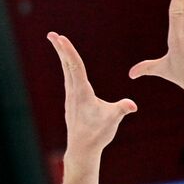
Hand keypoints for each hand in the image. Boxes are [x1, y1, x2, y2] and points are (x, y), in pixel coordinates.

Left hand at [48, 32, 136, 155]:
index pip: (75, 66)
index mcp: (82, 92)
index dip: (69, 51)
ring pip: (66, 71)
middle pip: (66, 64)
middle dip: (60, 48)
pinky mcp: (72, 102)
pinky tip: (68, 65)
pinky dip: (68, 67)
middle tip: (52, 33)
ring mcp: (71, 97)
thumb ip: (121, 109)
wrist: (82, 149)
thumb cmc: (97, 133)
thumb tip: (132, 105)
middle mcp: (73, 91)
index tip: (61, 38)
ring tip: (59, 44)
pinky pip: (69, 79)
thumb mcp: (112, 120)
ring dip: (63, 56)